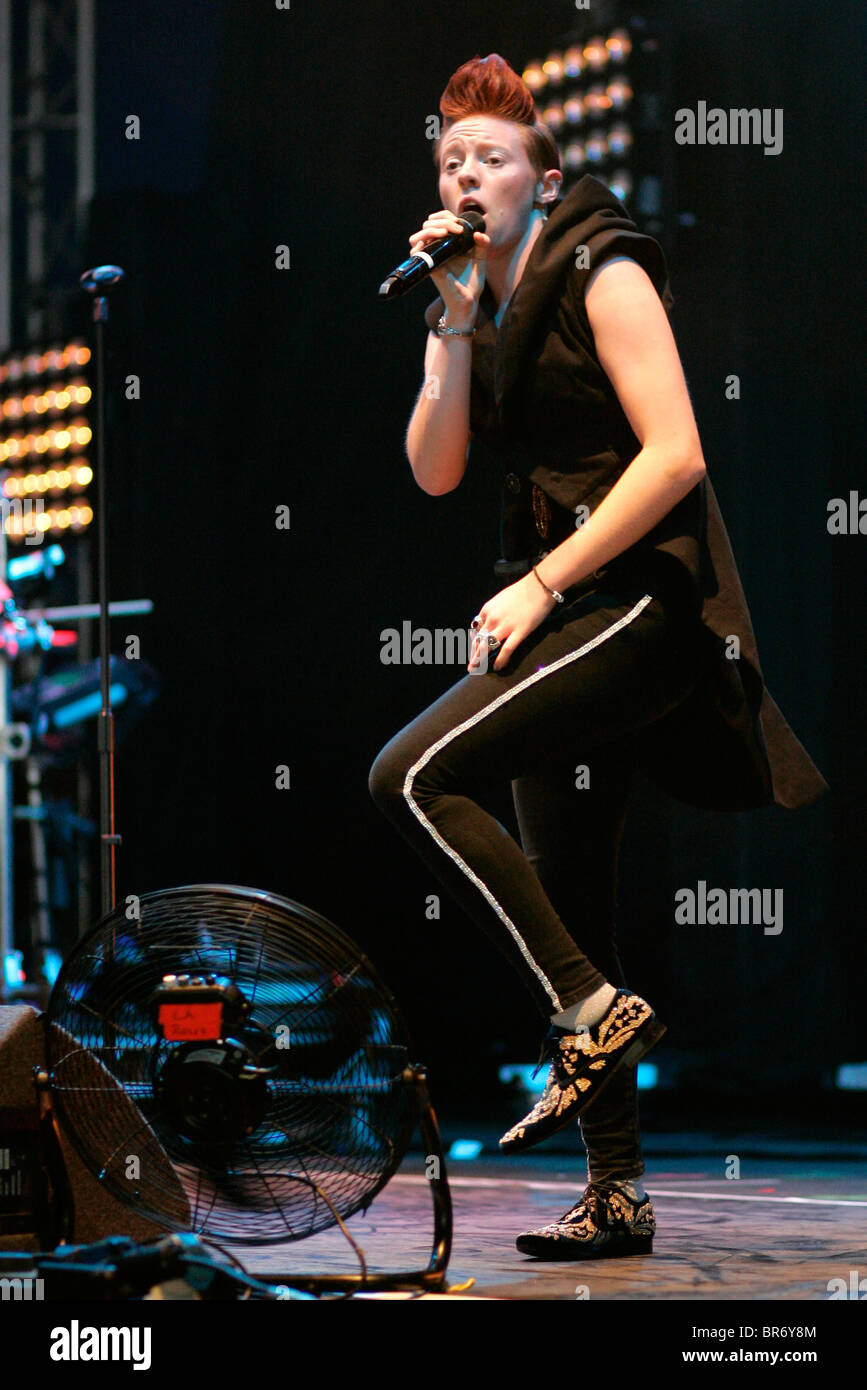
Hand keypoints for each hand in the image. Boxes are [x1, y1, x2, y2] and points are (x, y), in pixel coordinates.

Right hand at [408, 209, 489, 325]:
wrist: (469, 300)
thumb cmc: (471, 281)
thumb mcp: (480, 258)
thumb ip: (482, 244)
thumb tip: (478, 233)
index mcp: (446, 244)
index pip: (437, 221)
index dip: (445, 216)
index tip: (459, 222)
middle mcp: (435, 249)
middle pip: (427, 225)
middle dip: (442, 221)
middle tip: (458, 229)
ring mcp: (430, 259)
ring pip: (417, 237)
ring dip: (431, 229)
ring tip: (446, 232)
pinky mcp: (429, 268)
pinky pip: (416, 253)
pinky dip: (421, 244)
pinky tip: (437, 240)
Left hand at [468, 572, 558, 673]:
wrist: (539, 585)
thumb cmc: (523, 590)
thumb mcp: (502, 598)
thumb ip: (495, 610)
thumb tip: (493, 621)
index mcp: (487, 609)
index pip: (477, 629)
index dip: (475, 641)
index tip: (476, 649)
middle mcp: (493, 618)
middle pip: (479, 640)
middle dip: (473, 654)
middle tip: (471, 665)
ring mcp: (505, 626)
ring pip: (487, 646)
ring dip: (480, 659)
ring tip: (477, 669)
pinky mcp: (519, 632)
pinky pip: (507, 649)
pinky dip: (501, 660)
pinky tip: (498, 667)